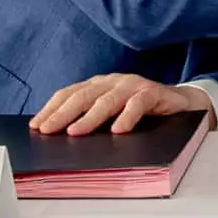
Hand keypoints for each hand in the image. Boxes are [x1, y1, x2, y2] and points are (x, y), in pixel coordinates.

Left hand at [30, 72, 210, 135]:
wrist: (181, 103)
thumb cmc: (142, 111)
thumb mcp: (113, 114)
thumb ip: (93, 118)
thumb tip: (62, 136)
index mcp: (99, 85)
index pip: (69, 94)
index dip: (51, 108)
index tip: (36, 125)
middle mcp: (113, 82)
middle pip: (83, 96)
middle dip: (62, 114)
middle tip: (48, 130)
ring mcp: (132, 85)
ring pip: (107, 101)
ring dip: (89, 117)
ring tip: (75, 132)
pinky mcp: (152, 92)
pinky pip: (138, 104)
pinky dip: (127, 117)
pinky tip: (119, 130)